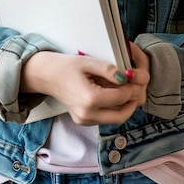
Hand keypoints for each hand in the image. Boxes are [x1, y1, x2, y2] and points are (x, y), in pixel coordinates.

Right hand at [21, 48, 149, 124]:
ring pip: (114, 119)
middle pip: (121, 115)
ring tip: (124, 89)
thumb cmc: (66, 67)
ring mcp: (84, 120)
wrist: (47, 76)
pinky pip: (105, 119)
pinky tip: (112, 95)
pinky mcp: (83, 122)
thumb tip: (127, 77)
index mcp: (89, 99)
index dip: (131, 87)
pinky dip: (114, 109)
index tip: (134, 77)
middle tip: (135, 88)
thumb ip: (109, 70)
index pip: (121, 97)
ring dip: (124, 106)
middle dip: (132, 102)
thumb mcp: (89, 62)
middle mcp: (86, 114)